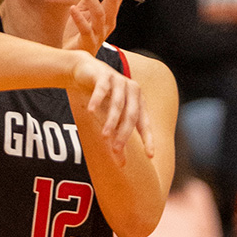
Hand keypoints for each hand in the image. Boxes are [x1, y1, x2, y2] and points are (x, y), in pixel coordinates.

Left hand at [62, 0, 124, 56]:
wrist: (71, 56)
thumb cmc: (78, 32)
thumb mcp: (85, 9)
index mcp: (110, 13)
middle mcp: (108, 22)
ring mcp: (99, 33)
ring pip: (99, 12)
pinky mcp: (87, 42)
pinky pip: (86, 29)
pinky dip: (79, 18)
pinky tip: (72, 8)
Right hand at [70, 52, 153, 166]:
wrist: (86, 71)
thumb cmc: (102, 98)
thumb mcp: (110, 117)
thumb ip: (117, 136)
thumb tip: (122, 164)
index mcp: (138, 101)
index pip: (145, 123)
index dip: (148, 139)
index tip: (150, 155)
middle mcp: (132, 90)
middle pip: (131, 115)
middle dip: (124, 133)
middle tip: (116, 150)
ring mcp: (119, 81)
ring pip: (117, 104)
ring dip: (111, 120)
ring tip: (105, 135)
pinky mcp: (104, 74)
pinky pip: (101, 89)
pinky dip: (96, 100)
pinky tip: (91, 111)